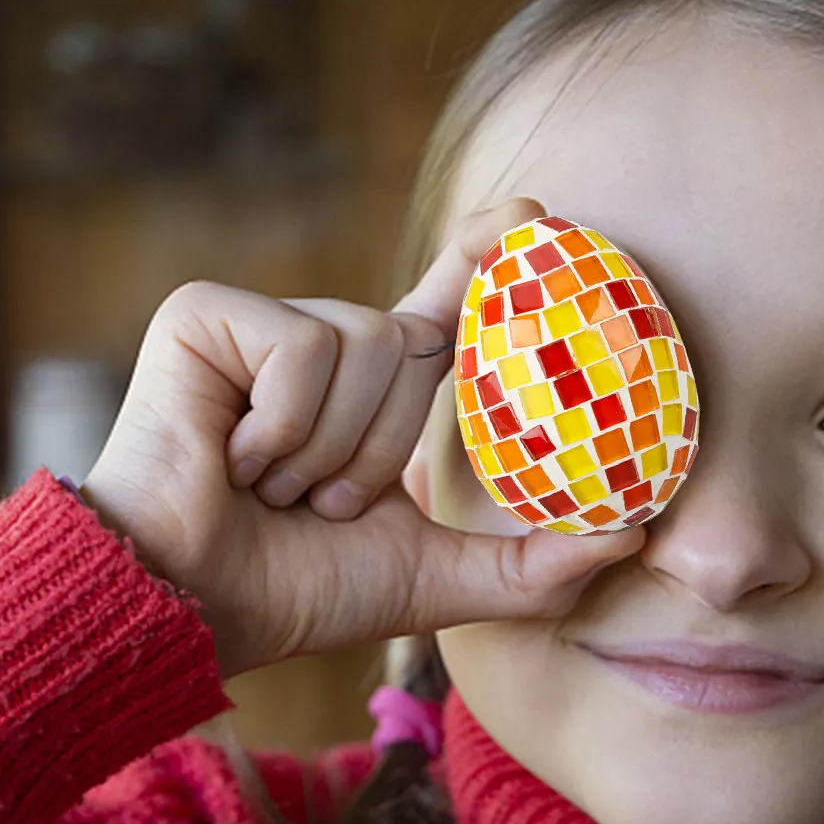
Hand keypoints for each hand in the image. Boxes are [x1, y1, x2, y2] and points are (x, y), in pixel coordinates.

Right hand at [81, 199, 645, 675]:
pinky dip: (282, 426)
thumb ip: (531, 563)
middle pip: (416, 349)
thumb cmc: (295, 589)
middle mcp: (323, 347)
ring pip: (364, 346)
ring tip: (268, 488)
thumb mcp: (432, 578)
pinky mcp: (207, 313)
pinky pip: (302, 346)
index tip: (536, 217)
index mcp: (371, 394)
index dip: (485, 258)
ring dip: (329, 452)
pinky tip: (234, 458)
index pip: (443, 310)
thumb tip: (635, 532)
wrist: (188, 606)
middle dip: (379, 456)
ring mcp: (263, 323)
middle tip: (314, 509)